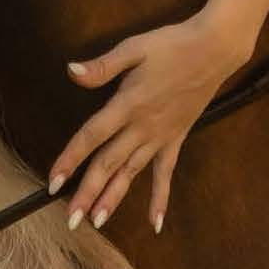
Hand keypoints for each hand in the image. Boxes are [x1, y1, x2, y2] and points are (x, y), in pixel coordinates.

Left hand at [49, 14, 246, 235]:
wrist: (215, 49)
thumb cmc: (172, 45)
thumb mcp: (134, 48)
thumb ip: (102, 66)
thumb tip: (70, 71)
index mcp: (128, 104)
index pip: (92, 136)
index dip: (71, 159)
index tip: (54, 182)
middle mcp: (142, 127)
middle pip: (109, 164)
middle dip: (88, 193)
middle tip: (71, 220)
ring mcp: (161, 137)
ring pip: (132, 173)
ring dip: (114, 198)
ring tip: (97, 222)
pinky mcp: (176, 139)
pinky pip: (166, 174)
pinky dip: (161, 198)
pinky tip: (155, 223)